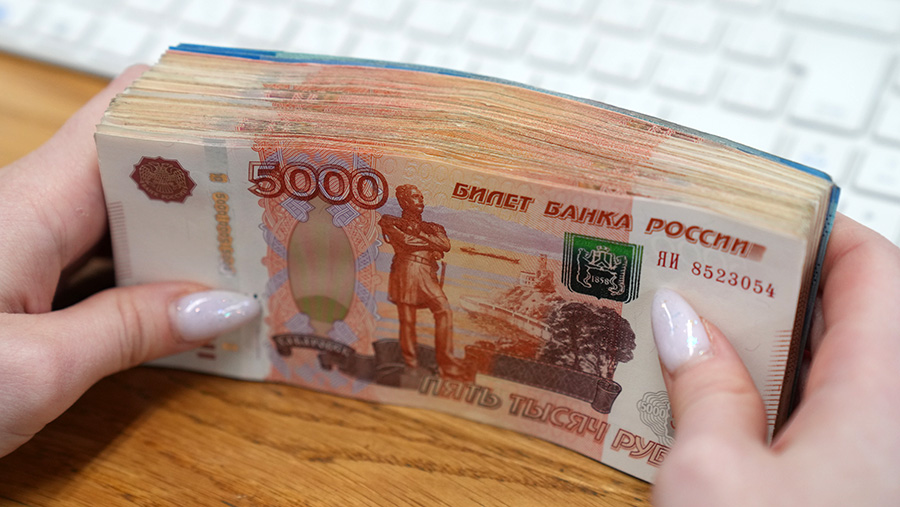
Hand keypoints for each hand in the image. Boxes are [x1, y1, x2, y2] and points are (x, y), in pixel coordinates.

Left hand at [0, 67, 258, 456]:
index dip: (194, 104)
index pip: (126, 111)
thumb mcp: (31, 370)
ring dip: (192, 233)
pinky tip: (197, 299)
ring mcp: (31, 247)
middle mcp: (34, 211)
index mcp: (31, 204)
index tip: (260, 121)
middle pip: (141, 165)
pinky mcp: (29, 284)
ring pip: (130, 216)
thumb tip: (223, 304)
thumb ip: (131, 332)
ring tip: (258, 253)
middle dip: (214, 179)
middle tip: (282, 202)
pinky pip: (110, 260)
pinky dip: (158, 273)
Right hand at [650, 215, 899, 504]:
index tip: (752, 218)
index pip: (871, 269)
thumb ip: (703, 390)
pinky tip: (713, 418)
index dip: (817, 229)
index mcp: (879, 398)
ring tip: (690, 344)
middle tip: (697, 277)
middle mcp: (892, 425)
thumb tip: (680, 321)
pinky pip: (820, 428)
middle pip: (845, 319)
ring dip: (762, 355)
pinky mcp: (854, 492)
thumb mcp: (713, 477)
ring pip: (828, 378)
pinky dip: (770, 407)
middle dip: (768, 290)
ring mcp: (877, 465)